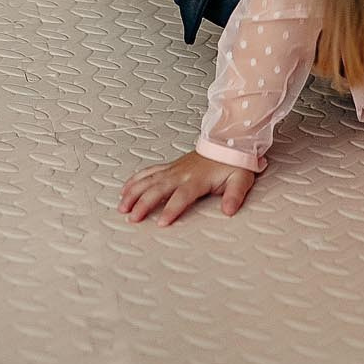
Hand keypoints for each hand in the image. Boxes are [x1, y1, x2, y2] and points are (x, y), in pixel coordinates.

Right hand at [119, 150, 256, 225]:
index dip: (172, 209)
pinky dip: (135, 180)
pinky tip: (125, 190)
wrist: (228, 142)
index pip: (182, 195)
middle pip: (159, 188)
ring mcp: (173, 169)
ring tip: (122, 207)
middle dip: (144, 203)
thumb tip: (229, 210)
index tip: (162, 222)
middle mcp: (182, 173)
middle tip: (133, 218)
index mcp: (198, 179)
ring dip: (134, 192)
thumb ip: (235, 195)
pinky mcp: (170, 167)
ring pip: (149, 179)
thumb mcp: (241, 179)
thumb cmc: (233, 163)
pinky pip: (149, 171)